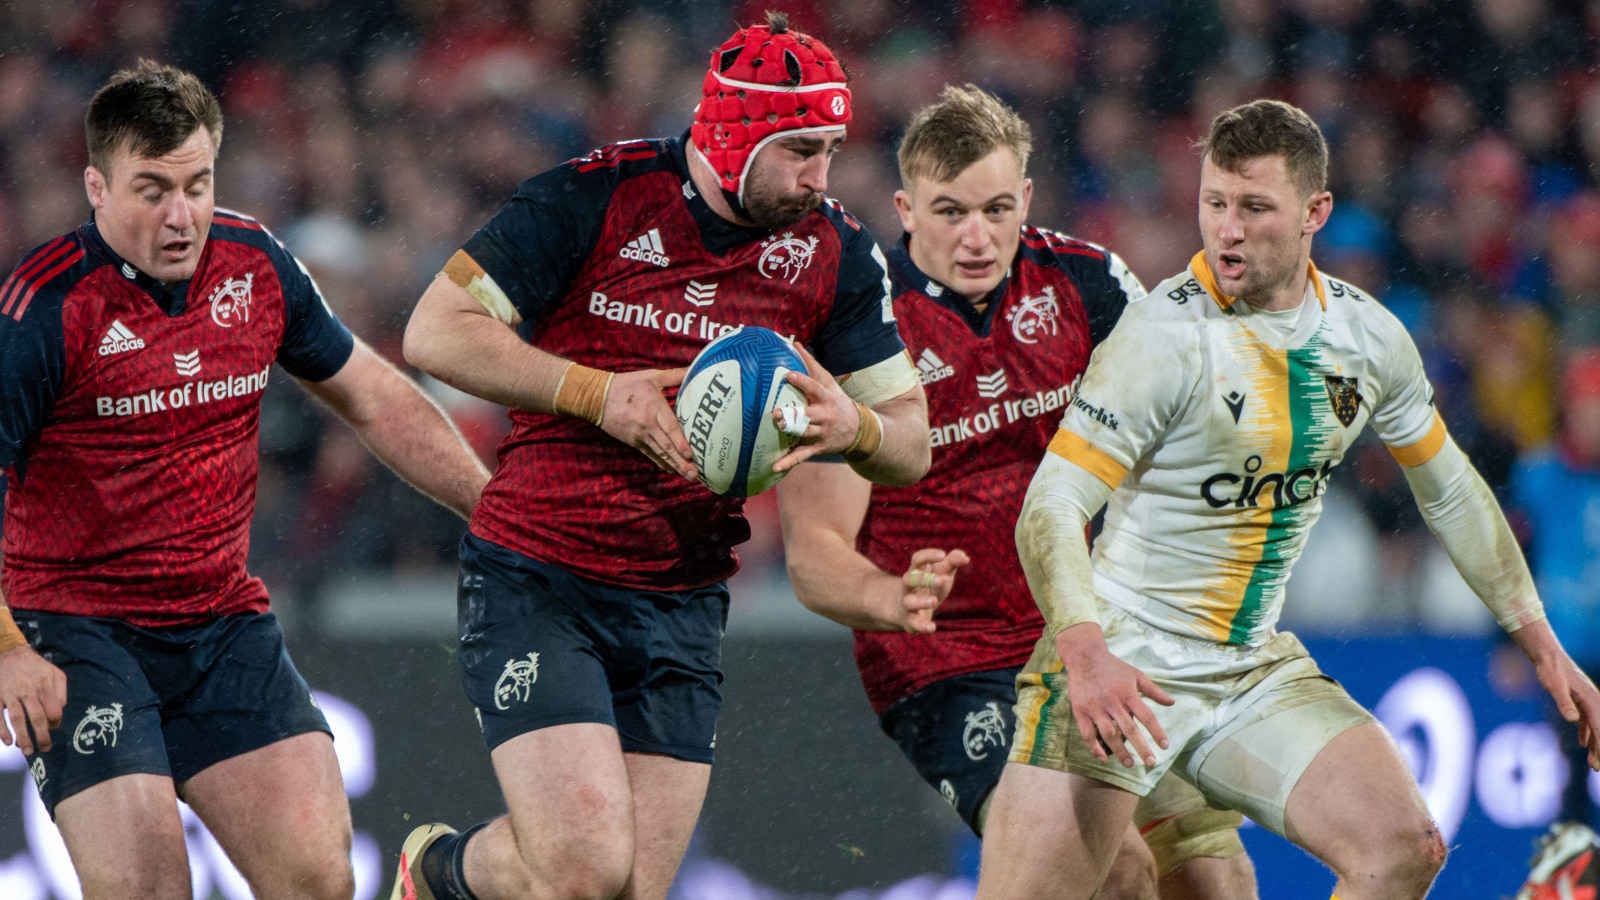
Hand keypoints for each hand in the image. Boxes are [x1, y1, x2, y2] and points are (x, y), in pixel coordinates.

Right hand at [0, 644, 66, 755]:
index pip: (53, 709)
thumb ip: (61, 691)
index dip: (55, 722)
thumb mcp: (55, 672)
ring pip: (17, 718)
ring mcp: (10, 694)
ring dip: (22, 736)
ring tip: (26, 751)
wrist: (10, 653)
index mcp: (45, 684)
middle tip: (44, 749)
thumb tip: (60, 710)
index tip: (53, 728)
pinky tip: (7, 742)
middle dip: (41, 736)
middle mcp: (28, 690)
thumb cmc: (36, 667)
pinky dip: (2, 730)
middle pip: (36, 716)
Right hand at [601, 368, 697, 480]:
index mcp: (654, 407)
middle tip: (695, 474)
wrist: (596, 397)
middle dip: (681, 461)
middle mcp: (647, 424)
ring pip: (660, 453)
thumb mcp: (651, 376)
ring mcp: (640, 435)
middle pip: (667, 445)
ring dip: (675, 466)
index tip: (690, 454)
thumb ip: (675, 375)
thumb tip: (695, 369)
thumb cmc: (627, 384)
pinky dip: (661, 463)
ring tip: (688, 477)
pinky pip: (650, 454)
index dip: (680, 442)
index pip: (669, 427)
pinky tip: (672, 471)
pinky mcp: (634, 441)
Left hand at [772, 344, 860, 472]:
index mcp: (826, 398)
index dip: (802, 381)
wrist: (859, 430)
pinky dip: (788, 462)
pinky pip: (802, 456)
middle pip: (808, 415)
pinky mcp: (817, 448)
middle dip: (793, 415)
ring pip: (804, 434)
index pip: (814, 388)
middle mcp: (824, 416)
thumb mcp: (828, 382)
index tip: (788, 374)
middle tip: (775, 413)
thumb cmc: (836, 400)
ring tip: (776, 430)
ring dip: (791, 434)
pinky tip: (774, 468)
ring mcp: (821, 433)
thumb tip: (794, 343)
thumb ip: (811, 364)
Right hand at [897, 548, 970, 633]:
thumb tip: (964, 557)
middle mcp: (908, 587)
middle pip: (909, 580)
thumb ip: (952, 562)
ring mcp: (907, 604)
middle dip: (923, 579)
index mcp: (916, 572)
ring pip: (909, 602)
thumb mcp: (941, 573)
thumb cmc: (929, 587)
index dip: (928, 555)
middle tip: (942, 580)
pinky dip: (922, 626)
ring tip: (934, 601)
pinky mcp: (910, 621)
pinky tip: (932, 627)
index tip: (943, 555)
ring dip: (921, 601)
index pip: (917, 559)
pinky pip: (914, 624)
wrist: (908, 611)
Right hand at [1054, 622, 1172, 767]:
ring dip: (1120, 751)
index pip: (1146, 716)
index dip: (1157, 732)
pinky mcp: (1080, 711)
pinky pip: (1086, 733)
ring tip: (1130, 764)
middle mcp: (1112, 701)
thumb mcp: (1136, 674)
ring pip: (1108, 734)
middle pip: (1129, 729)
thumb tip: (1172, 703)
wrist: (1084, 656)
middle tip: (1151, 762)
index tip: (1165, 746)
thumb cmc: (1113, 667)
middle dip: (1141, 747)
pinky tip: (1102, 758)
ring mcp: (1095, 707)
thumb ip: (1154, 690)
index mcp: (1128, 693)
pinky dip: (1094, 747)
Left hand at [1534, 650, 1599, 769]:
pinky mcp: (1579, 701)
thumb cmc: (1550, 671)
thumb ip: (1563, 702)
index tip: (1598, 764)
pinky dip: (1587, 733)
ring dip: (1595, 745)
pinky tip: (1583, 744)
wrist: (1548, 656)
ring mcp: (1587, 701)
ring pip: (1595, 727)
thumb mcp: (1554, 686)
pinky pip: (1587, 721)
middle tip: (1596, 769)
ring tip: (1592, 763)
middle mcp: (1594, 702)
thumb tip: (1572, 719)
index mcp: (1591, 701)